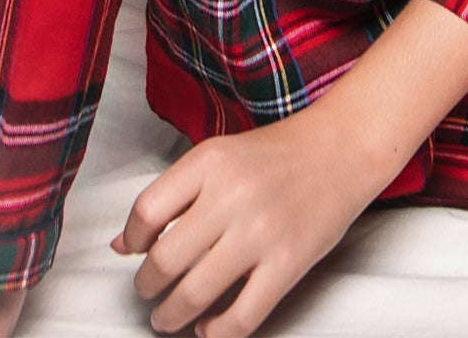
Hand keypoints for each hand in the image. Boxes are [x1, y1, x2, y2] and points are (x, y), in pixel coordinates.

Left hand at [115, 112, 373, 337]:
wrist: (343, 148)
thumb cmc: (279, 153)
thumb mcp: (220, 156)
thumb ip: (174, 195)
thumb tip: (124, 245)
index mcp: (211, 161)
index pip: (146, 212)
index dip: (133, 242)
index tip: (137, 251)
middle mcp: (233, 195)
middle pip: (164, 261)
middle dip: (147, 288)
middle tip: (149, 292)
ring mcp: (261, 232)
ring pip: (193, 296)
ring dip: (170, 316)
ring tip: (168, 316)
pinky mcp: (287, 264)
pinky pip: (239, 318)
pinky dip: (215, 332)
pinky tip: (208, 327)